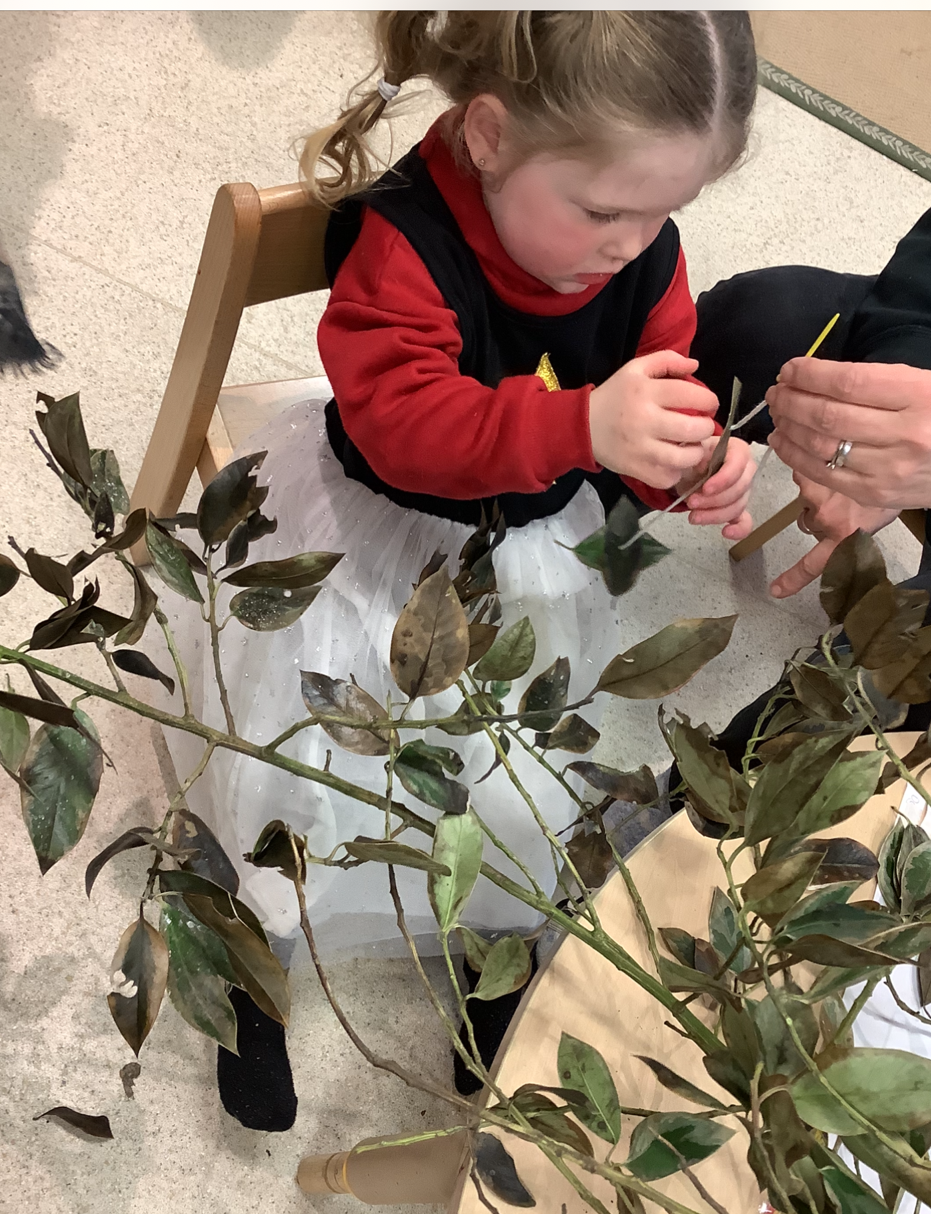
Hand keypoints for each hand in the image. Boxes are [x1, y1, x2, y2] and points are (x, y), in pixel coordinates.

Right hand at [589, 350, 717, 488]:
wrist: (583, 425)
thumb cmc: (615, 396)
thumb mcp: (636, 369)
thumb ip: (667, 360)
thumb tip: (695, 366)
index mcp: (646, 392)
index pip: (692, 395)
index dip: (709, 401)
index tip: (708, 405)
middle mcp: (644, 420)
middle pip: (694, 429)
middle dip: (706, 428)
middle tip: (701, 427)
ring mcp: (640, 448)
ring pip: (685, 458)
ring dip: (695, 453)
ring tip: (690, 446)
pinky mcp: (635, 469)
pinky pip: (668, 478)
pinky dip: (675, 472)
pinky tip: (672, 462)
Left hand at [678, 436, 755, 539]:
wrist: (685, 471)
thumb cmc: (690, 457)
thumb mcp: (689, 450)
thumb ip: (696, 453)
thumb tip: (703, 465)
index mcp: (736, 450)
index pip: (739, 463)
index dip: (724, 478)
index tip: (705, 489)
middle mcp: (745, 470)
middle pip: (740, 488)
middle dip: (715, 500)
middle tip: (691, 502)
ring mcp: (743, 491)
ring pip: (738, 506)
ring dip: (715, 515)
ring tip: (693, 516)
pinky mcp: (737, 508)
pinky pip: (745, 521)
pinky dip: (739, 530)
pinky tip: (726, 532)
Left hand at [767, 358, 930, 509]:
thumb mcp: (921, 384)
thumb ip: (872, 381)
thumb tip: (812, 377)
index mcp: (917, 395)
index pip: (849, 383)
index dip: (810, 375)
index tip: (790, 369)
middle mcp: (904, 433)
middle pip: (828, 415)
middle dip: (791, 400)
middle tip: (776, 391)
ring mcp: (888, 468)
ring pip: (820, 446)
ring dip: (787, 427)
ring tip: (777, 412)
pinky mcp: (874, 494)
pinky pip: (823, 474)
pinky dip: (794, 456)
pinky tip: (782, 440)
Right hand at [769, 472, 899, 598]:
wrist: (896, 467)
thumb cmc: (888, 495)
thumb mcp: (871, 523)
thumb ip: (844, 532)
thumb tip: (828, 530)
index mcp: (842, 537)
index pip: (811, 565)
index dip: (792, 579)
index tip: (776, 590)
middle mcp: (825, 519)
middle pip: (808, 522)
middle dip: (819, 514)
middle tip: (840, 503)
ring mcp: (815, 496)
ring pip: (805, 498)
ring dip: (818, 492)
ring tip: (839, 483)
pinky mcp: (810, 476)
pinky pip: (803, 476)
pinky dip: (812, 473)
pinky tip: (829, 468)